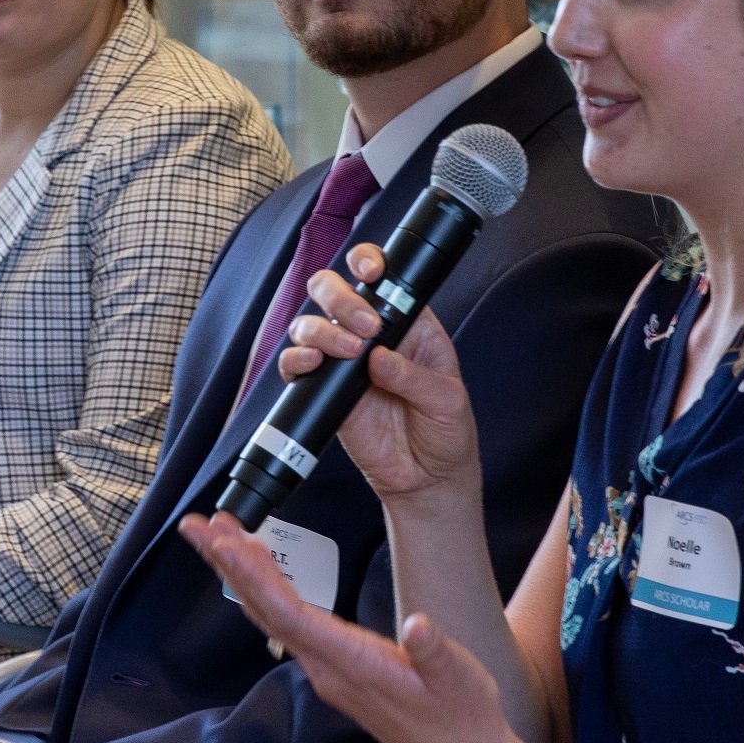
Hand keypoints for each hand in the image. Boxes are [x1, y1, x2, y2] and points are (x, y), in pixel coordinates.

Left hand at [176, 512, 517, 742]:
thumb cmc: (463, 717)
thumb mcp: (459, 677)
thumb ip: (434, 651)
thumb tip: (418, 626)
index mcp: (351, 664)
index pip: (287, 612)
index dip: (252, 574)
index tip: (223, 542)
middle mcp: (328, 670)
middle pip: (265, 610)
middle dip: (229, 566)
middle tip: (198, 526)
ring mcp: (329, 673)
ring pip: (273, 618)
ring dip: (244, 577)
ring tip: (221, 539)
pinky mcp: (337, 673)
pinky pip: (289, 627)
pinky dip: (269, 594)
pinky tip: (263, 577)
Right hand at [277, 246, 481, 511]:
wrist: (428, 481)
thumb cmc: (446, 433)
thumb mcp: (447, 401)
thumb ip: (414, 377)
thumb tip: (380, 357)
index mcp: (407, 323)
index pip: (381, 277)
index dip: (368, 262)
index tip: (371, 273)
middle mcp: (370, 335)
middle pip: (334, 291)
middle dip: (340, 296)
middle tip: (363, 325)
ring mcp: (343, 362)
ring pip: (310, 324)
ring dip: (322, 329)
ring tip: (348, 351)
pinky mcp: (324, 391)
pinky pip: (297, 366)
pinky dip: (297, 359)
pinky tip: (313, 364)